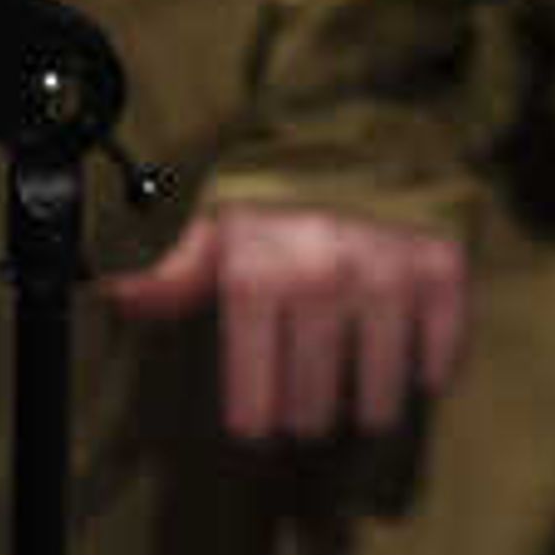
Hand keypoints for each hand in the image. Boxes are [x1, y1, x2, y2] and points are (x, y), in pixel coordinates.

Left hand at [108, 200, 470, 445]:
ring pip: (378, 386)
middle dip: (307, 418)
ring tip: (363, 413)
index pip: (252, 386)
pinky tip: (417, 378)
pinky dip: (430, 372)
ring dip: (370, 409)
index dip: (255, 418)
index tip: (258, 428)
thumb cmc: (281, 193)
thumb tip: (111, 300)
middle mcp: (321, 278)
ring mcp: (387, 275)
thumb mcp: (220, 228)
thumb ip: (173, 277)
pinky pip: (439, 348)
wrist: (364, 127)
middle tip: (308, 419)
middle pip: (312, 398)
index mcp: (257, 275)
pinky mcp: (442, 268)